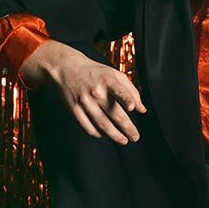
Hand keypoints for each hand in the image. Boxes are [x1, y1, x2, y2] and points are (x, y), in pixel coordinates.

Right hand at [20, 40, 146, 144]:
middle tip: (135, 137)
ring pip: (102, 124)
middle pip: (114, 114)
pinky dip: (97, 133)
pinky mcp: (74, 109)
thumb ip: (131, 91)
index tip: (132, 108)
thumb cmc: (94, 71)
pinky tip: (105, 135)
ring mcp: (84, 102)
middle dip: (127, 128)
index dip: (126, 98)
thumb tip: (141, 109)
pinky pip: (88, 126)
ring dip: (114, 135)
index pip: (118, 90)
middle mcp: (96, 92)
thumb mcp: (115, 74)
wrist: (67, 68)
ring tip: (123, 140)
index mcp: (107, 80)